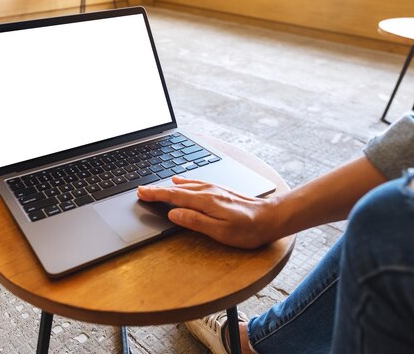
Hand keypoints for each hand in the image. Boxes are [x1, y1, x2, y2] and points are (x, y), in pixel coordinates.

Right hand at [137, 176, 276, 248]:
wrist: (273, 217)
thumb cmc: (248, 229)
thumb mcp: (220, 231)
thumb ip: (195, 221)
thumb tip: (174, 213)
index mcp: (205, 201)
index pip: (174, 197)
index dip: (156, 195)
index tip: (141, 193)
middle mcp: (208, 191)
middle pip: (177, 189)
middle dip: (157, 189)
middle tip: (141, 189)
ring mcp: (215, 189)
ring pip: (186, 184)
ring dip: (169, 185)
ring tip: (156, 186)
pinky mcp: (221, 190)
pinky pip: (196, 183)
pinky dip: (184, 182)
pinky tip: (182, 181)